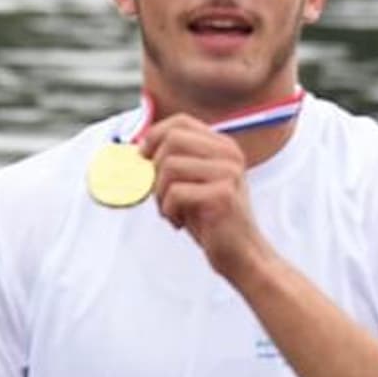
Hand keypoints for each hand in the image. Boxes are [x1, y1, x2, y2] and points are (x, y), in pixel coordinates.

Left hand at [142, 116, 271, 279]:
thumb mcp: (193, 183)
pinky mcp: (222, 194)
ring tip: (170, 211)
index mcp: (223, 146)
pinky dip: (168, 210)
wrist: (240, 254)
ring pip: (170, 166)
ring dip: (160, 193)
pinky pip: (175, 193)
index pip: (180, 122)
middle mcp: (229, 154)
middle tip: (159, 193)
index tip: (143, 157)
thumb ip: (173, 162)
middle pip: (172, 140)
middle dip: (155, 167)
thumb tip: (137, 150)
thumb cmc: (211, 220)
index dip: (154, 135)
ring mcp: (228, 173)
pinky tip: (179, 223)